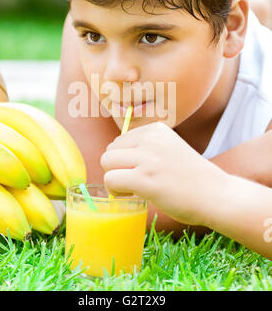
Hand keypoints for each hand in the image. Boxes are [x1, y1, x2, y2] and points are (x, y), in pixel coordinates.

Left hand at [101, 122, 226, 225]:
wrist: (217, 195)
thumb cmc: (191, 177)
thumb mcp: (169, 149)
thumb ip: (145, 147)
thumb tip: (111, 154)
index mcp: (156, 129)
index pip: (120, 141)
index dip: (124, 160)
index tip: (140, 171)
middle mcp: (151, 138)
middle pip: (110, 151)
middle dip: (117, 169)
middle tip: (134, 182)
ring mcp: (148, 158)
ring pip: (107, 163)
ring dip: (114, 179)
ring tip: (133, 188)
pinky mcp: (146, 178)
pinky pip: (111, 179)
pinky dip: (115, 190)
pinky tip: (132, 195)